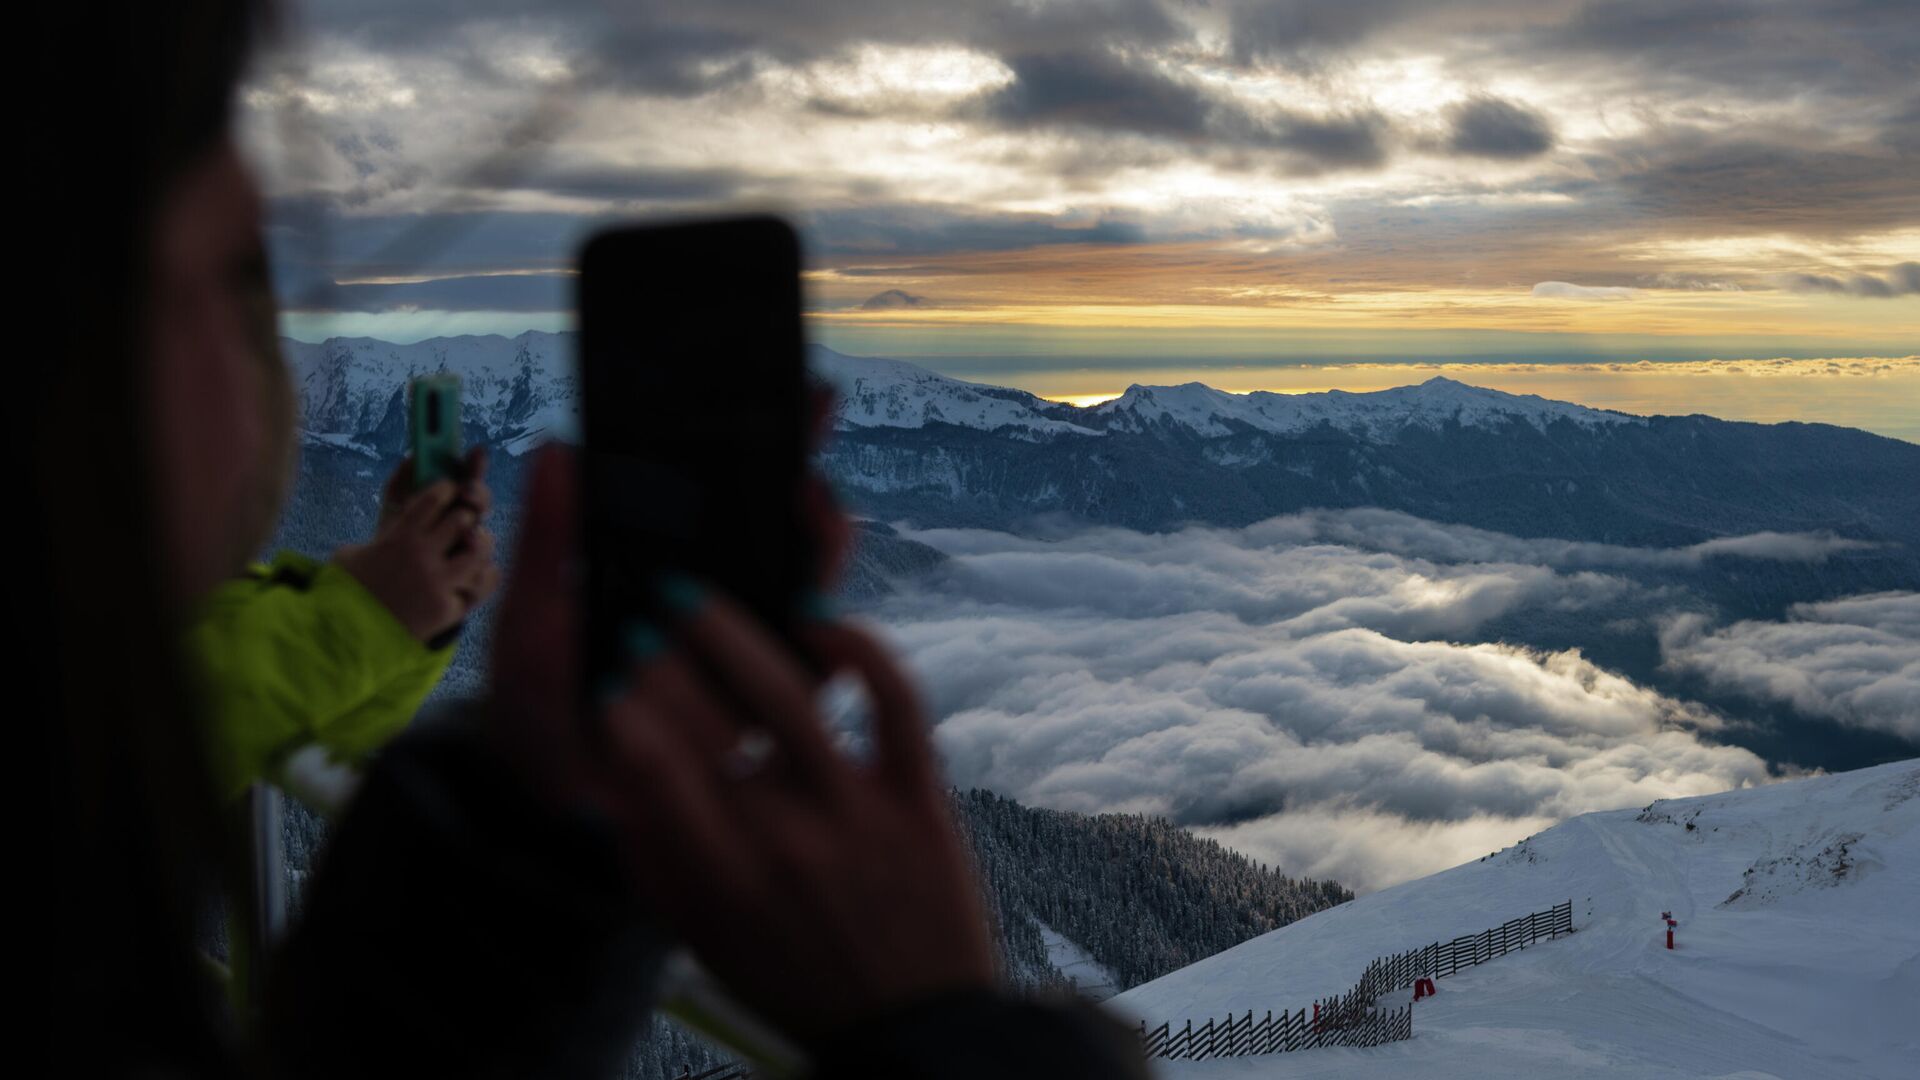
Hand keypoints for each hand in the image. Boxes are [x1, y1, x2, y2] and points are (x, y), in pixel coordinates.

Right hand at [337, 448, 498, 641]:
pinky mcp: (449, 609)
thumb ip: (384, 521)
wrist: (347, 639)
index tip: (448, 488)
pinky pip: (483, 583)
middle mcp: (422, 557)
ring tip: (474, 543)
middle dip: (465, 514)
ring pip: (479, 549)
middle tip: (463, 517)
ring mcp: (438, 584)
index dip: (446, 488)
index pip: (434, 497)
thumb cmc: (350, 590)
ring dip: (479, 543)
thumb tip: (409, 467)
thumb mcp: (353, 550)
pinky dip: (485, 574)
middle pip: (463, 518)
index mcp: (398, 537)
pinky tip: (479, 571)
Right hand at [606, 598, 998, 1040]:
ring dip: (730, 632)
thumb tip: (608, 779)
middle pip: (708, 723)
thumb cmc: (798, 980)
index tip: (606, 671)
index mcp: (722, 881)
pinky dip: (857, 645)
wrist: (913, 1032)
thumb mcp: (704, 940)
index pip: (653, 772)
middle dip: (661, 656)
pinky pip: (893, 698)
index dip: (621, 709)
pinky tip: (817, 620)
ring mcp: (856, 813)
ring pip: (787, 695)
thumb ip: (657, 862)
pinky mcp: (918, 796)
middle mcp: (784, 841)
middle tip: (644, 615)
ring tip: (696, 598)